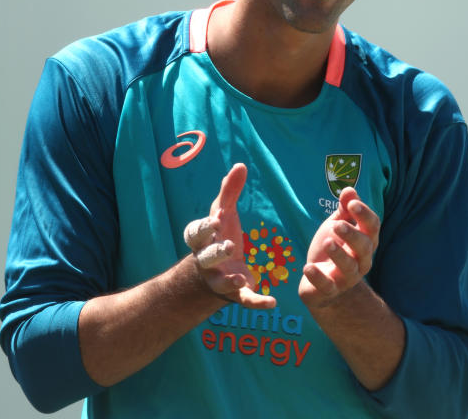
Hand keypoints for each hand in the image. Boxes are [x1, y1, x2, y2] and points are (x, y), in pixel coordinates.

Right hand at [183, 163, 275, 308]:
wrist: (216, 273)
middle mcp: (207, 262)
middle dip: (215, 253)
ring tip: (241, 279)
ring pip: (221, 282)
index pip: (195, 235)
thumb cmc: (219, 237)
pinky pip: (245, 301)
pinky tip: (272, 303)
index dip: (203, 229)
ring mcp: (220, 279)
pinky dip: (258, 303)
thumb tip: (239, 165)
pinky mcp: (236, 294)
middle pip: (206, 258)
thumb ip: (230, 191)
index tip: (215, 220)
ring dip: (230, 281)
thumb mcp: (224, 214)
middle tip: (228, 246)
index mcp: (203, 241)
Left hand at [298, 187, 379, 307]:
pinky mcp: (330, 290)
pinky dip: (318, 277)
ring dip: (338, 254)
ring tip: (327, 242)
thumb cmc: (333, 248)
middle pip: (364, 247)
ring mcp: (347, 278)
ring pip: (349, 267)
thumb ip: (344, 209)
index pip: (372, 227)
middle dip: (353, 235)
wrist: (320, 283)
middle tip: (338, 225)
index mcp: (365, 241)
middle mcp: (361, 260)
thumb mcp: (337, 225)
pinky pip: (327, 286)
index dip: (364, 214)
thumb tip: (349, 189)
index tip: (352, 203)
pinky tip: (308, 267)